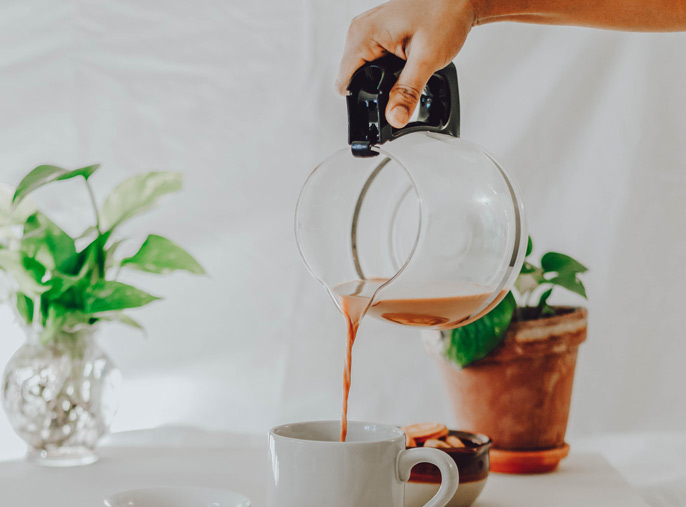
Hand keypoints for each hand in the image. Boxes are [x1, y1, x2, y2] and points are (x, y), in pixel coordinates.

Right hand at [336, 0, 474, 128]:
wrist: (459, 0)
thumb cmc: (444, 15)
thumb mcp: (425, 59)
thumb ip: (407, 92)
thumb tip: (394, 118)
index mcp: (364, 34)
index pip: (345, 82)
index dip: (362, 101)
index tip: (383, 106)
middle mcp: (360, 31)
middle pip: (353, 80)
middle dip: (376, 91)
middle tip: (403, 83)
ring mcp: (368, 32)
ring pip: (363, 73)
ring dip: (382, 81)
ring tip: (406, 69)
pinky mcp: (377, 35)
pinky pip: (373, 62)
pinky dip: (387, 70)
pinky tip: (404, 64)